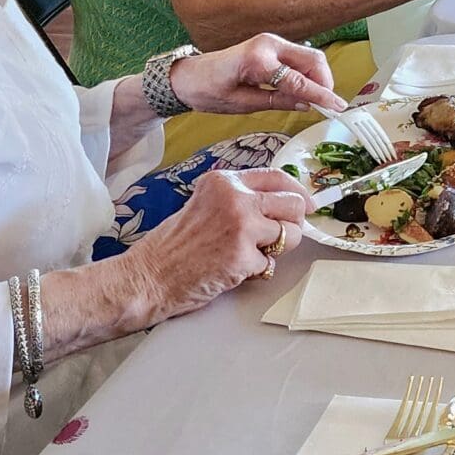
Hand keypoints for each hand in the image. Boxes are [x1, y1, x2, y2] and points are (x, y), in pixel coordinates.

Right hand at [117, 168, 308, 320]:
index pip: (277, 177)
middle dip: (292, 223)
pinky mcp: (244, 257)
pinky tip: (231, 270)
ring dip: (276, 250)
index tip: (306, 204)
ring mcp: (241, 227)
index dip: (297, 192)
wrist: (149, 276)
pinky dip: (255, 271)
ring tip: (247, 254)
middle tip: (278, 237)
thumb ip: (239, 199)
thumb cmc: (173, 246)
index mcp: (224, 182)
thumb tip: (283, 202)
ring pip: (290, 235)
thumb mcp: (205, 205)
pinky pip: (270, 264)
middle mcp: (235, 199)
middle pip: (293, 204)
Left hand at [166, 34, 342, 115]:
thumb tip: (306, 104)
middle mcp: (268, 44)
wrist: (186, 76)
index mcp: (258, 58)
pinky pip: (298, 59)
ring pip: (309, 58)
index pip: (299, 79)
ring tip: (313, 100)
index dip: (321, 94)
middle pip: (313, 60)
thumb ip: (277, 101)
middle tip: (325, 105)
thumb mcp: (242, 103)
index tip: (337, 106)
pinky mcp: (271, 47)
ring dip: (317, 78)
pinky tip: (302, 90)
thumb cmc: (206, 89)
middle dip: (324, 82)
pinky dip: (306, 74)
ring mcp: (271, 42)